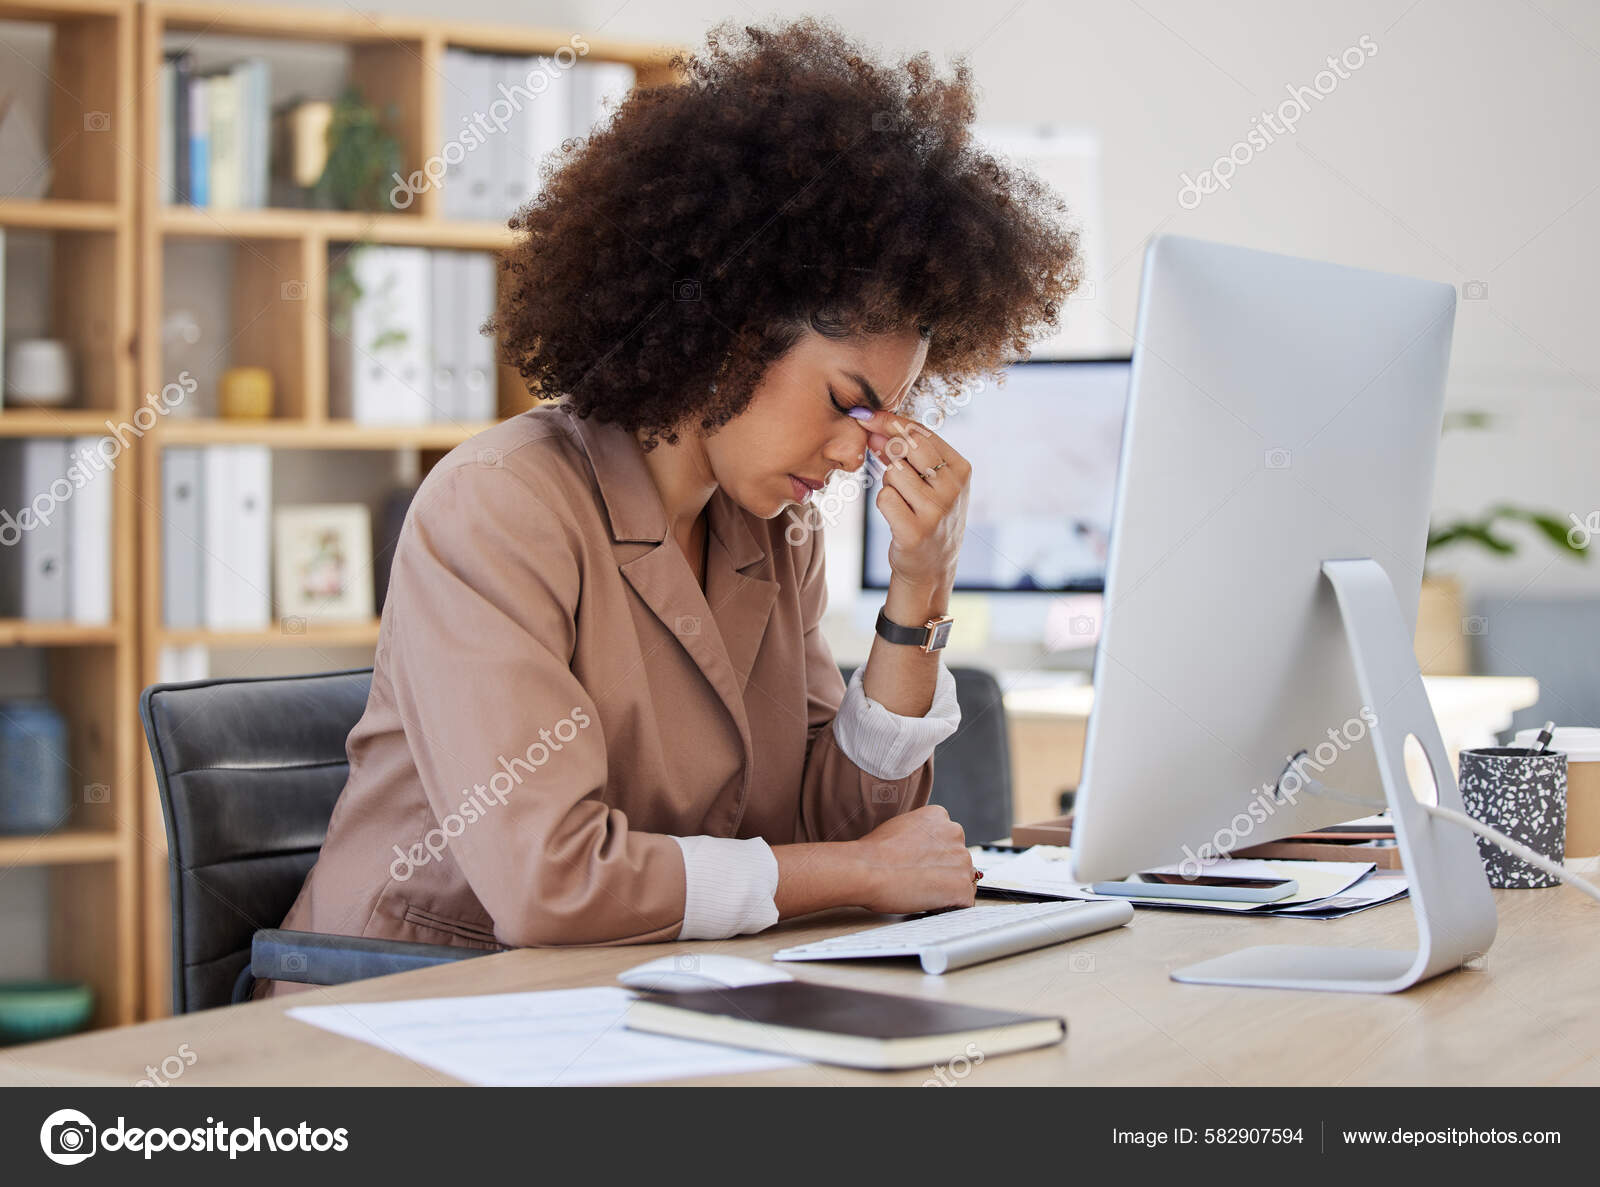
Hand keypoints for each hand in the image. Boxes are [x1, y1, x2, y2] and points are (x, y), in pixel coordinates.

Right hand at [850, 805, 976, 913]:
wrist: (867, 870)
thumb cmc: (873, 852)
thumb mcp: (899, 826)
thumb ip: (919, 834)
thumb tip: (923, 849)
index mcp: (939, 816)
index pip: (949, 839)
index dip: (935, 855)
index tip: (921, 863)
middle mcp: (955, 833)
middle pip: (959, 858)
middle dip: (944, 870)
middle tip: (920, 878)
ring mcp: (961, 861)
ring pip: (963, 879)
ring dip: (948, 888)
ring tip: (922, 891)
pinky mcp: (961, 887)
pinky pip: (964, 901)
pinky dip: (950, 905)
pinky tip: (930, 903)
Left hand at [851, 409, 970, 593]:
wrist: (932, 566)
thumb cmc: (928, 515)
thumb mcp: (931, 482)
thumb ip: (908, 455)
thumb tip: (875, 430)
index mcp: (961, 469)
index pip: (922, 432)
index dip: (890, 421)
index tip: (867, 416)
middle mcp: (953, 489)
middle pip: (907, 446)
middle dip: (887, 446)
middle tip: (878, 453)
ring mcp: (935, 511)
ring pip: (893, 473)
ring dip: (888, 483)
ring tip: (902, 499)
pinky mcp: (915, 531)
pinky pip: (884, 498)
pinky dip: (884, 503)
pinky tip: (898, 515)